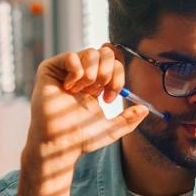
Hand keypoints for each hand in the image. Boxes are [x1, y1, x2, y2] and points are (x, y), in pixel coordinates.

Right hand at [26, 45, 147, 165]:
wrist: (59, 143)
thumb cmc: (80, 138)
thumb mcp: (110, 129)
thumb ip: (128, 120)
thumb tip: (145, 109)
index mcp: (95, 84)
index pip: (114, 63)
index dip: (118, 77)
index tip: (109, 99)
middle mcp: (81, 74)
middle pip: (105, 52)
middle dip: (107, 73)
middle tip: (99, 92)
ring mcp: (65, 70)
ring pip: (90, 52)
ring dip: (91, 74)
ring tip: (83, 91)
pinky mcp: (50, 69)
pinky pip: (71, 56)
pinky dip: (76, 73)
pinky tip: (69, 88)